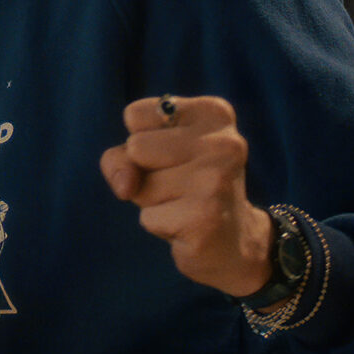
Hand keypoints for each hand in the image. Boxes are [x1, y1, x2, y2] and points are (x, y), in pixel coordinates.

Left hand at [100, 95, 275, 297]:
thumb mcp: (150, 156)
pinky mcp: (206, 218)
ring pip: (140, 186)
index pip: (135, 114)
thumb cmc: (185, 188)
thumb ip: (122, 157)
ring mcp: (216, 179)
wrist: (232, 240)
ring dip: (151, 202)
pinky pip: (148, 218)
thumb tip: (126, 186)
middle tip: (179, 185)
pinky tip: (188, 225)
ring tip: (185, 204)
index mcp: (213, 113)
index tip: (174, 155)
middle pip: (135, 147)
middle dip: (144, 173)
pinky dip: (159, 226)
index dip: (140, 142)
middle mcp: (222, 141)